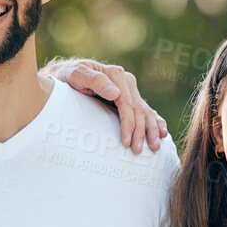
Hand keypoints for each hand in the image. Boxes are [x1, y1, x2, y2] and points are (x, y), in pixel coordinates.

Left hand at [46, 57, 168, 153]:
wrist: (64, 76)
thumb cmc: (67, 78)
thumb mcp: (75, 75)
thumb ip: (94, 81)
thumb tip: (116, 93)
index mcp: (116, 75)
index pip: (127, 104)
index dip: (128, 124)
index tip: (126, 143)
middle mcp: (126, 82)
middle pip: (138, 110)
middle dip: (141, 132)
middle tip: (138, 151)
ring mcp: (129, 90)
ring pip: (146, 112)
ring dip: (152, 130)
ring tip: (155, 147)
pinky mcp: (129, 98)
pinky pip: (145, 111)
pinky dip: (155, 121)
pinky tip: (162, 133)